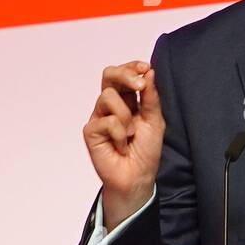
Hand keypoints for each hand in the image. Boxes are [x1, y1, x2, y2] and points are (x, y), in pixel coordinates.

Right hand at [83, 60, 164, 227]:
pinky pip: (106, 121)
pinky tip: (121, 146)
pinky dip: (120, 134)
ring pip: (108, 97)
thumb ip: (151, 97)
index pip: (123, 74)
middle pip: (108, 75)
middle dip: (124, 75)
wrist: (137, 176)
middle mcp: (111, 105)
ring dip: (126, 116)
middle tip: (139, 85)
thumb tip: (149, 72)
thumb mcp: (154, 120)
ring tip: (131, 135)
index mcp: (127, 100)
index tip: (145, 67)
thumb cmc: (146, 150)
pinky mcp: (90, 131)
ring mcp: (99, 116)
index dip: (132, 67)